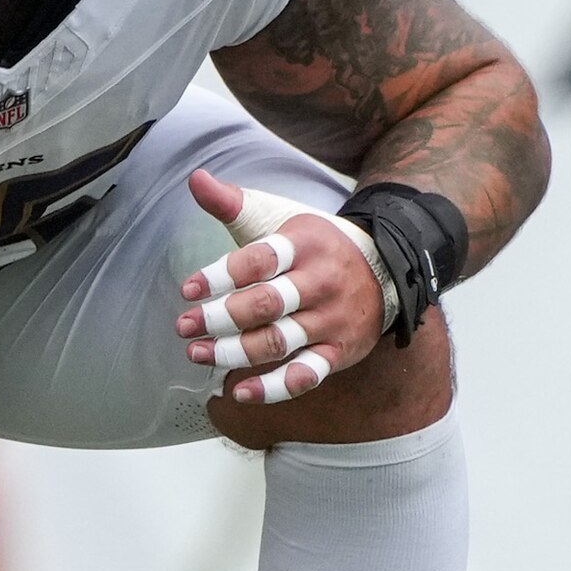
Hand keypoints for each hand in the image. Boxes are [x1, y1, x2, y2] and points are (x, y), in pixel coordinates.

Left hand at [180, 172, 385, 406]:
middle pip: (266, 305)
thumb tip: (195, 179)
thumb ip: (233, 203)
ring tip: (198, 353)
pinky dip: (273, 388)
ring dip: (234, 352)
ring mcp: (331, 320)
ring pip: (279, 341)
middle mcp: (320, 282)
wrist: (385, 269)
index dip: (221, 276)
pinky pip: (305, 375)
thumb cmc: (314, 245)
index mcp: (303, 244)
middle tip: (185, 326)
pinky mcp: (338, 352)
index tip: (188, 290)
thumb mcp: (278, 217)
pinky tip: (240, 392)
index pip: (259, 261)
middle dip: (220, 318)